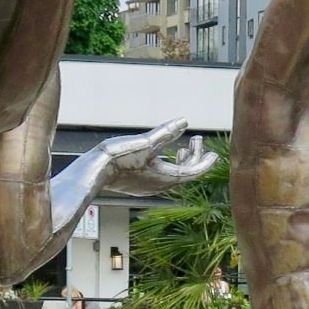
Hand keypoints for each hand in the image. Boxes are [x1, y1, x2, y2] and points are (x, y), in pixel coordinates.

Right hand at [93, 121, 218, 199]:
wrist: (94, 172)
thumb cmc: (120, 157)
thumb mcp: (146, 142)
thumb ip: (166, 133)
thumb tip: (184, 121)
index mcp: (166, 178)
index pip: (193, 172)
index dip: (205, 162)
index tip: (214, 154)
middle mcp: (160, 185)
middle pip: (185, 173)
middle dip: (195, 157)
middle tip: (198, 140)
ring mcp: (149, 186)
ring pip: (174, 175)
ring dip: (182, 161)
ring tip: (185, 148)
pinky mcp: (140, 184)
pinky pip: (162, 176)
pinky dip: (169, 165)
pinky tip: (163, 156)